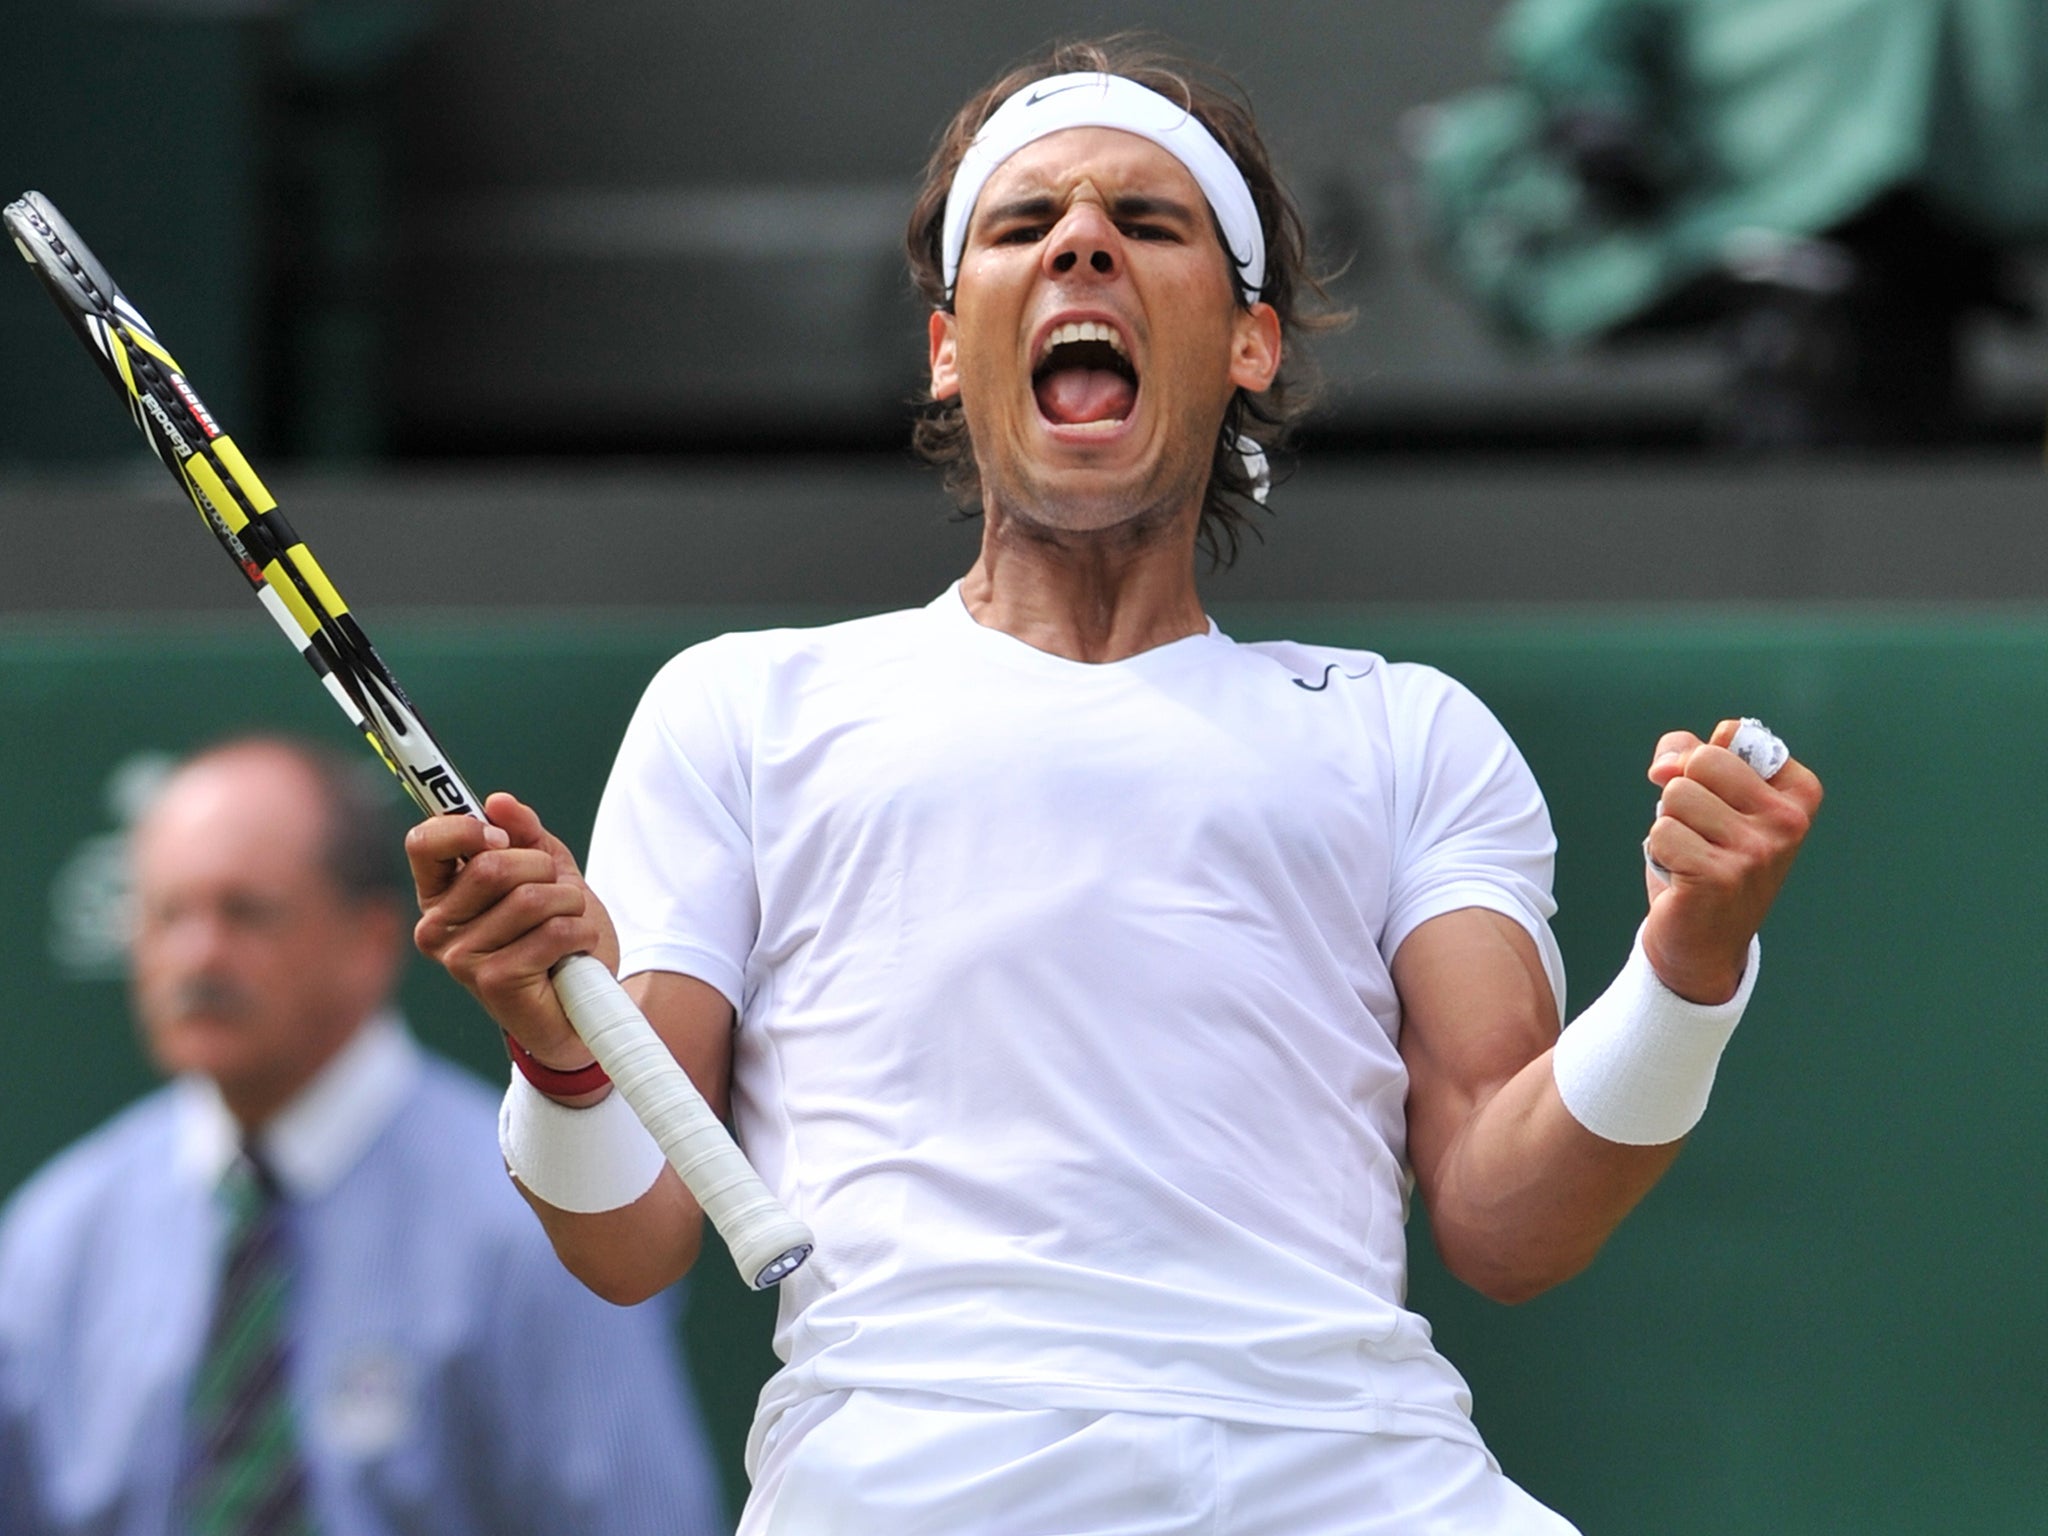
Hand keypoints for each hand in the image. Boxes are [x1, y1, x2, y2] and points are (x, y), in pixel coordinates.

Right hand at [406, 792, 619, 1070]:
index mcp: (440, 893)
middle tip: (557, 893)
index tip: (504, 838)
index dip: (467, 828)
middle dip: (545, 870)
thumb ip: (523, 833)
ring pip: (531, 897)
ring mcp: (459, 958)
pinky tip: (574, 951)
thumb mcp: (546, 871)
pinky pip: (552, 931)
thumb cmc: (555, 936)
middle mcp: (436, 926)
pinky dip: (581, 933)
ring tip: (569, 925)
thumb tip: (498, 802)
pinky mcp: (492, 982)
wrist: (582, 1004)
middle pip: (492, 865)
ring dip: (571, 904)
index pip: (424, 842)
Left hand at [1641, 719, 1822, 1003]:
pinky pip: (1661, 832)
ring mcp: (1757, 851)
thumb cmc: (1705, 859)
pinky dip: (1659, 852)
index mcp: (1797, 793)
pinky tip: (1682, 877)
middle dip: (1683, 791)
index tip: (1718, 800)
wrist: (1703, 942)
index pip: (1732, 734)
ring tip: (1692, 856)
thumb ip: (1687, 754)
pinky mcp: (1720, 876)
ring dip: (1670, 825)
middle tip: (1700, 832)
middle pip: (1702, 760)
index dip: (1702, 762)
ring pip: (1676, 795)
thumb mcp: (1707, 794)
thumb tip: (1664, 766)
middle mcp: (1787, 821)